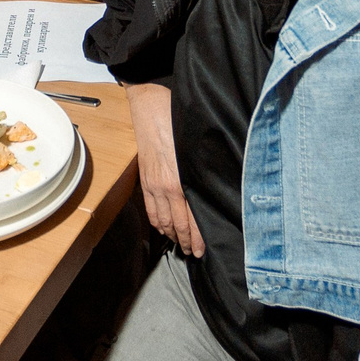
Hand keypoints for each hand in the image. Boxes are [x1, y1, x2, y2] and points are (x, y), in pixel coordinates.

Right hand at [127, 84, 202, 255]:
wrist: (150, 106)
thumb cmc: (177, 121)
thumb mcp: (196, 149)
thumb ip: (204, 172)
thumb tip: (214, 190)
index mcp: (182, 181)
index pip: (192, 219)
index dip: (198, 238)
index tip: (203, 250)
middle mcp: (167, 187)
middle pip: (178, 224)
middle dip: (186, 242)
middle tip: (194, 253)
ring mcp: (153, 184)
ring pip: (162, 220)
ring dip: (172, 235)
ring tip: (180, 245)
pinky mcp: (145, 179)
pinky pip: (150, 208)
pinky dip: (157, 223)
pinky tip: (163, 228)